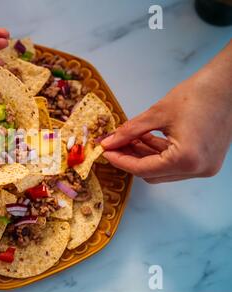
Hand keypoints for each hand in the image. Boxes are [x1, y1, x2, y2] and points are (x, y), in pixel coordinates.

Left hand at [102, 41, 231, 183]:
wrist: (228, 84)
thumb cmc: (199, 94)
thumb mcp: (157, 114)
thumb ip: (130, 131)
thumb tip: (109, 142)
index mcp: (187, 159)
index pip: (143, 169)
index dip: (120, 160)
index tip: (105, 151)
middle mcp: (198, 169)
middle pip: (152, 174)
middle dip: (130, 160)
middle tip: (113, 145)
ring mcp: (204, 167)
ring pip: (163, 170)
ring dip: (143, 156)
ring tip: (127, 139)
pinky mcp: (205, 160)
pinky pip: (175, 164)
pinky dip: (158, 154)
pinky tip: (144, 139)